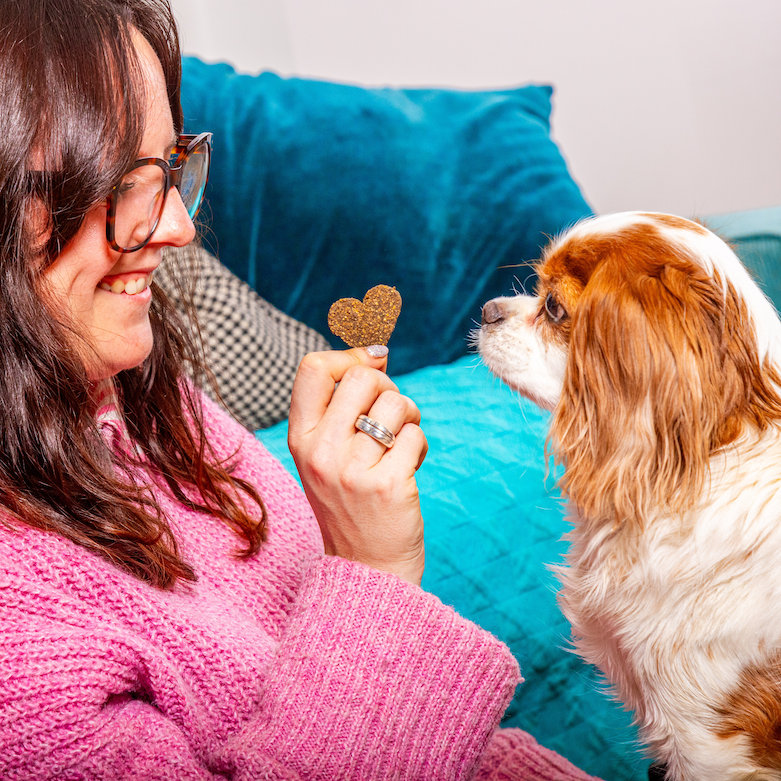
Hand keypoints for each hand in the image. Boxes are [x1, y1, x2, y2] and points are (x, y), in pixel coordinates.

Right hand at [288, 348, 427, 584]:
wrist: (366, 569)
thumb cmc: (351, 504)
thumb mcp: (325, 458)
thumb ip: (339, 411)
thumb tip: (376, 354)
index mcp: (300, 440)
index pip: (313, 369)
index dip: (349, 356)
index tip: (373, 364)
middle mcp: (319, 453)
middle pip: (362, 377)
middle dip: (387, 387)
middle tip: (391, 416)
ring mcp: (352, 470)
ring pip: (396, 403)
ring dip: (409, 417)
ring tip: (401, 445)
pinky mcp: (387, 485)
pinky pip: (416, 435)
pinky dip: (421, 446)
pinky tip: (410, 467)